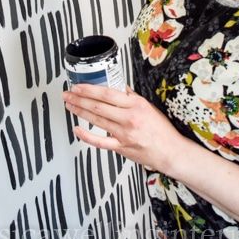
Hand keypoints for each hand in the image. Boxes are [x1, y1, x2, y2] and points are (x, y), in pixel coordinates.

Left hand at [62, 83, 184, 174]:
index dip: (89, 89)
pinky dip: (86, 136)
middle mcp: (129, 118)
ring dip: (80, 112)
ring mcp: (124, 134)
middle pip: (98, 106)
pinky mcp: (121, 148)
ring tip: (70, 105)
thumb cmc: (161, 130)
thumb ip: (131, 97)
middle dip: (79, 99)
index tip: (78, 86)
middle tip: (68, 94)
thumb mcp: (148, 106)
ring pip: (97, 120)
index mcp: (136, 105)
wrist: (171, 152)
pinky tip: (77, 129)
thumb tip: (117, 86)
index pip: (107, 93)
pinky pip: (100, 142)